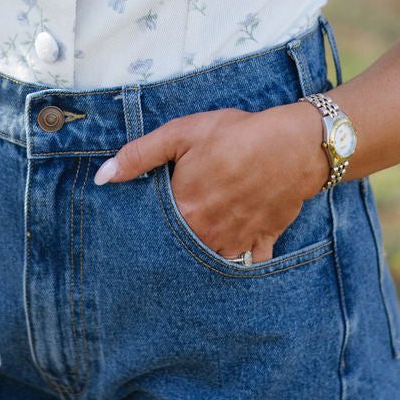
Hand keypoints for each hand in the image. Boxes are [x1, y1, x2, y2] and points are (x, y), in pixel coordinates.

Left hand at [93, 100, 327, 261]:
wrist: (295, 144)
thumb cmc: (237, 135)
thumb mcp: (183, 133)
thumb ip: (140, 155)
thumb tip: (103, 177)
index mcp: (184, 210)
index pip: (153, 232)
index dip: (147, 229)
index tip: (142, 226)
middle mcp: (207, 234)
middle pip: (180, 251)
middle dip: (171, 248)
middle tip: (165, 240)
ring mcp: (236, 241)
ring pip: (210, 262)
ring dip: (200, 258)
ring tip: (194, 245)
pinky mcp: (262, 241)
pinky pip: (247, 266)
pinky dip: (238, 265)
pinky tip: (229, 257)